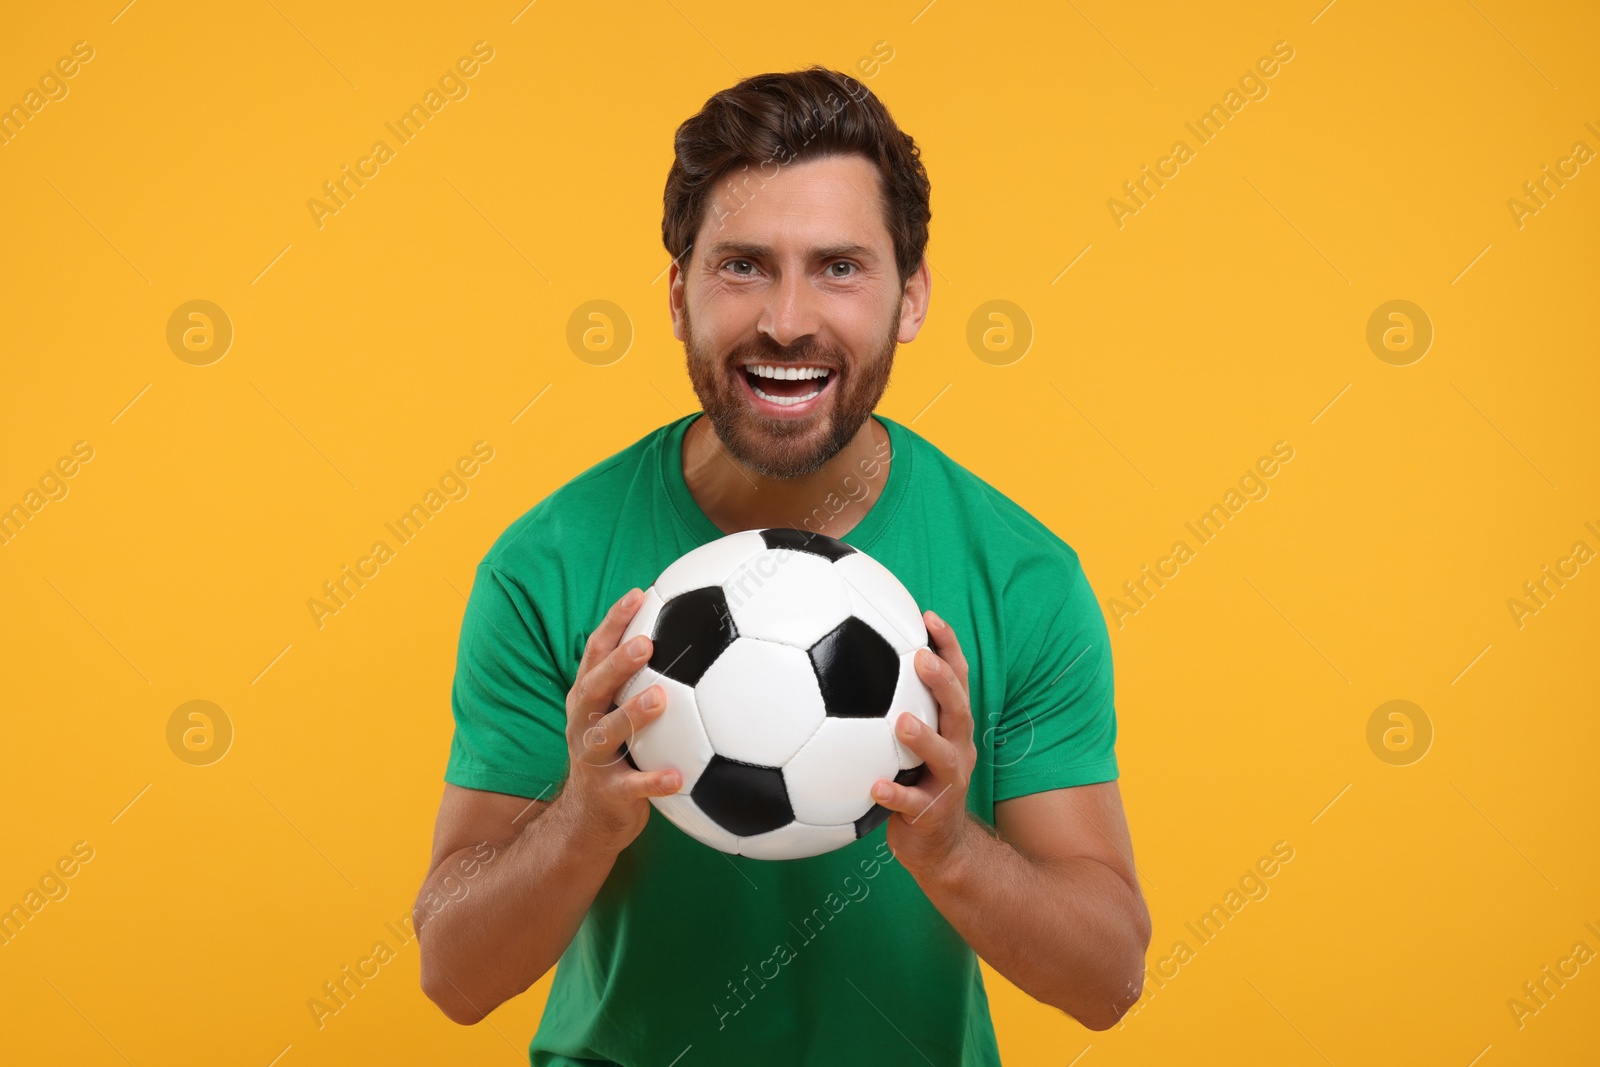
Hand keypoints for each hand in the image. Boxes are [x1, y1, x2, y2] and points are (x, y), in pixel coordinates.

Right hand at [554, 588, 680, 854]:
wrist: (588, 820)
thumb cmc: (618, 755)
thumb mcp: (619, 715)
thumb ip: (645, 681)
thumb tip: (691, 637)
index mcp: (588, 699)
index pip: (596, 653)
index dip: (613, 623)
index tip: (638, 594)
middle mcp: (583, 723)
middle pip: (594, 687)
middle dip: (617, 664)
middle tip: (645, 644)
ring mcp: (592, 759)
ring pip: (607, 733)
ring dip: (632, 714)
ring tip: (660, 699)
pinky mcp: (608, 794)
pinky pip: (632, 787)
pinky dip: (654, 781)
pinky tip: (680, 776)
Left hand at [870, 610, 977, 879]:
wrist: (938, 847)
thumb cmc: (916, 782)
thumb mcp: (910, 743)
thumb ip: (892, 707)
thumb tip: (849, 658)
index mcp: (951, 726)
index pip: (957, 679)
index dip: (948, 646)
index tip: (928, 616)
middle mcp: (957, 748)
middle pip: (958, 709)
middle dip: (943, 681)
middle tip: (921, 658)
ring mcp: (949, 782)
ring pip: (944, 755)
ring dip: (924, 737)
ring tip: (901, 722)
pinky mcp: (933, 814)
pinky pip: (914, 804)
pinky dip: (895, 795)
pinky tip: (874, 787)